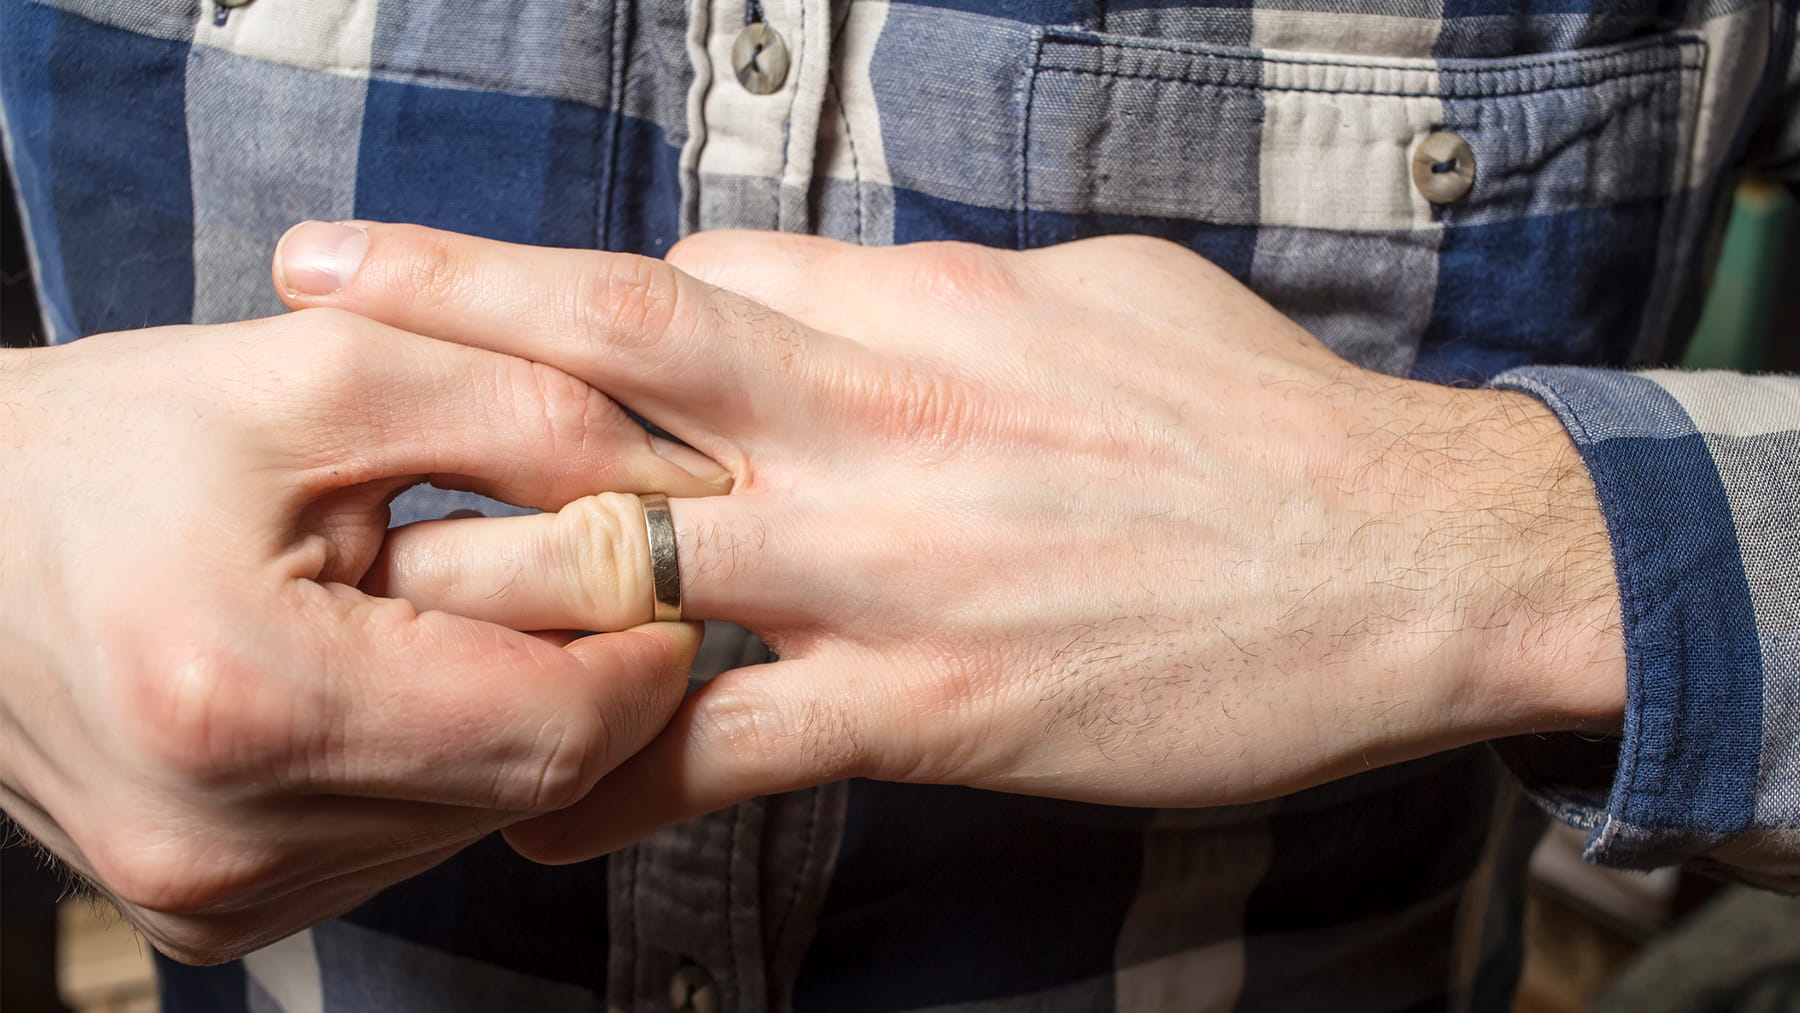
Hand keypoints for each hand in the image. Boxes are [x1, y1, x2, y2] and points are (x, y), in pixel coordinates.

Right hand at [0, 308, 724, 961]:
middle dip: (583, 675)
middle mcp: (221, 842)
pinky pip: (402, 839)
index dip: (643, 650)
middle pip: (528, 784)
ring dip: (505, 715)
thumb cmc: (113, 445)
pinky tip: (376, 672)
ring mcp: (212, 895)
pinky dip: (432, 757)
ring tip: (430, 609)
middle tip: (563, 569)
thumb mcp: (326, 374)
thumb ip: (526, 415)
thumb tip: (679, 489)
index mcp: (248, 700)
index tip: (660, 572)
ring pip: (478, 818)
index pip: (556, 728)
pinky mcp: (213, 911)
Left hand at [274, 222, 1625, 861]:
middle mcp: (879, 423)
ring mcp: (893, 570)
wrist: (1413, 559)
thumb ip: (942, 290)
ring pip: (632, 559)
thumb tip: (837, 284)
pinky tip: (527, 817)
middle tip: (305, 301)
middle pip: (616, 347)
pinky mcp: (935, 712)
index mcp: (923, 310)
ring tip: (358, 591)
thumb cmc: (1258, 417)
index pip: (702, 274)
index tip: (486, 301)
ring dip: (482, 574)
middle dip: (444, 315)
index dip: (586, 295)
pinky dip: (608, 783)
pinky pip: (724, 752)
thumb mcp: (1098, 293)